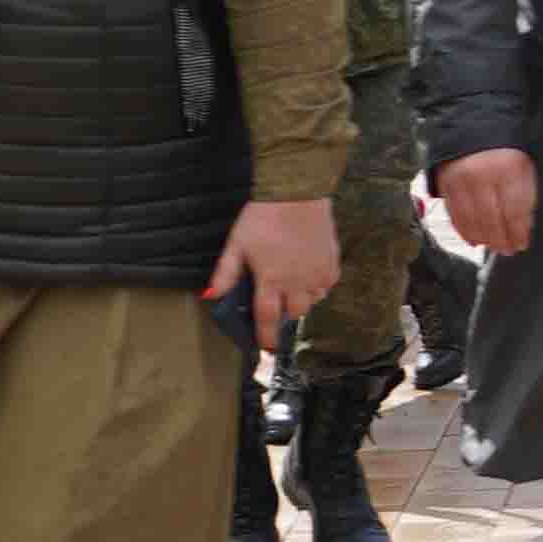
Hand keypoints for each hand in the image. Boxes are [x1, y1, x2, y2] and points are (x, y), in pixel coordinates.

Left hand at [209, 198, 337, 345]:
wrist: (296, 194)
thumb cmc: (263, 218)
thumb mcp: (237, 245)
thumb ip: (225, 274)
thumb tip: (210, 296)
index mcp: (271, 280)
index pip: (267, 318)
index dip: (266, 336)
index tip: (266, 347)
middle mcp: (296, 282)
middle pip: (293, 313)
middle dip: (284, 314)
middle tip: (276, 304)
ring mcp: (317, 273)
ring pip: (313, 301)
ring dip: (301, 300)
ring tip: (292, 289)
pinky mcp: (331, 261)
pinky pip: (327, 284)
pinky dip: (318, 286)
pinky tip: (308, 275)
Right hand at [434, 148, 538, 254]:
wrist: (474, 128)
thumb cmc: (504, 153)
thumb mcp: (523, 169)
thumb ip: (524, 197)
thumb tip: (523, 229)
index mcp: (508, 169)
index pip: (514, 209)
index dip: (518, 231)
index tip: (522, 244)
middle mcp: (481, 175)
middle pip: (491, 218)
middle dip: (501, 239)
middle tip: (507, 250)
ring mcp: (460, 180)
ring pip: (471, 219)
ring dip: (483, 238)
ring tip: (492, 247)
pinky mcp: (445, 184)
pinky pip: (454, 214)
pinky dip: (464, 230)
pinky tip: (473, 240)